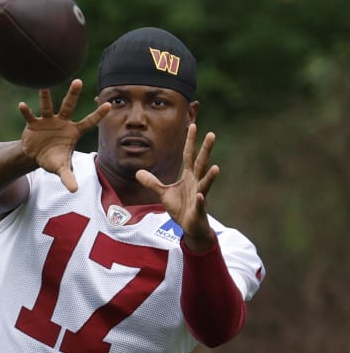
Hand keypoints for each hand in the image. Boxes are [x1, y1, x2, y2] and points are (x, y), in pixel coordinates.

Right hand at [19, 79, 109, 191]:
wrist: (36, 155)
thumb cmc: (54, 159)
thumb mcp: (61, 168)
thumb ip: (68, 177)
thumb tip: (74, 190)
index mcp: (73, 131)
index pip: (88, 122)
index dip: (98, 115)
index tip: (109, 105)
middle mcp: (62, 122)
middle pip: (69, 106)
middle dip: (72, 94)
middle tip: (78, 81)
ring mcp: (47, 121)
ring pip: (48, 107)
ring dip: (46, 97)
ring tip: (44, 87)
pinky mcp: (33, 124)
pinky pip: (30, 116)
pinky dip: (26, 112)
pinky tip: (22, 105)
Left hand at [135, 123, 219, 251]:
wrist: (191, 227)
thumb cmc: (181, 208)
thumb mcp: (163, 193)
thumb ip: (152, 182)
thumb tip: (138, 172)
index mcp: (189, 177)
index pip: (189, 155)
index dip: (190, 141)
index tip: (192, 125)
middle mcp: (196, 183)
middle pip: (201, 163)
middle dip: (205, 150)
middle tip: (212, 134)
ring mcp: (199, 196)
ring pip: (205, 184)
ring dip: (210, 176)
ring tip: (215, 167)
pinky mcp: (198, 210)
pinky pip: (200, 204)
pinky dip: (200, 200)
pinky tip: (200, 196)